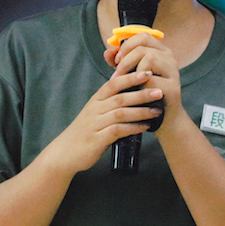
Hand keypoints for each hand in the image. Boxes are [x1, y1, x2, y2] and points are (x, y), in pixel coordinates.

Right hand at [40, 69, 163, 173]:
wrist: (65, 153)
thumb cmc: (85, 132)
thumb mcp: (95, 113)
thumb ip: (110, 103)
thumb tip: (134, 95)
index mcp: (95, 100)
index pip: (113, 83)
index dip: (130, 77)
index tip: (148, 73)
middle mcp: (94, 109)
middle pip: (120, 97)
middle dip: (141, 93)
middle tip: (159, 91)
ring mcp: (95, 124)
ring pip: (121, 113)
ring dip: (141, 111)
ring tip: (157, 111)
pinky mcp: (97, 139)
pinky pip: (118, 131)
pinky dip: (133, 128)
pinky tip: (145, 127)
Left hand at [104, 32, 181, 127]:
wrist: (161, 119)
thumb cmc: (144, 94)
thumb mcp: (130, 75)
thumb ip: (119, 62)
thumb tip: (108, 51)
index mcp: (161, 52)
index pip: (143, 36)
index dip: (127, 45)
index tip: (117, 60)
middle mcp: (170, 59)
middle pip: (143, 48)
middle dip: (125, 61)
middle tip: (116, 75)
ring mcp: (173, 72)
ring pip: (150, 58)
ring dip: (132, 72)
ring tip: (126, 85)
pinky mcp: (174, 88)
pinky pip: (152, 80)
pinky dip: (140, 87)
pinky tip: (137, 96)